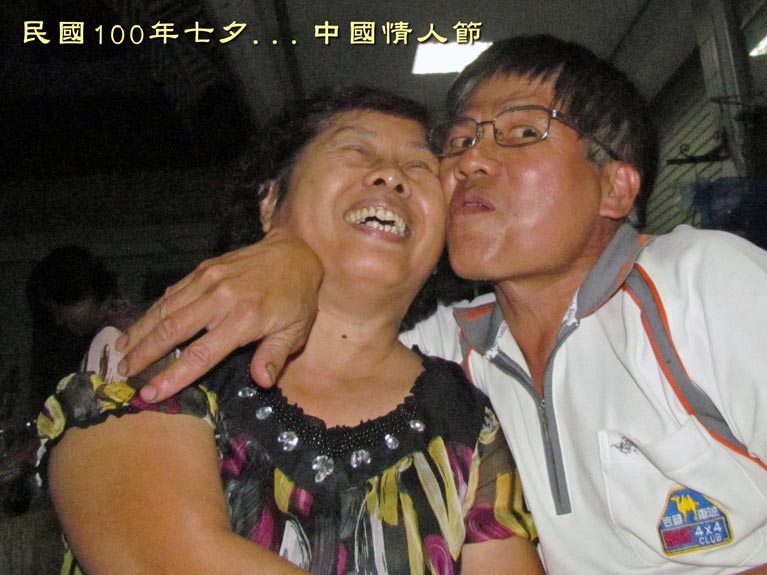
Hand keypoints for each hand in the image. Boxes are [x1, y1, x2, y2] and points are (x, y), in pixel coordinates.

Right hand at [116, 228, 322, 401]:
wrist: (295, 253)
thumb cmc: (296, 298)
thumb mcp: (296, 330)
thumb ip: (275, 356)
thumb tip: (262, 382)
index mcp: (245, 319)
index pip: (201, 354)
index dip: (173, 376)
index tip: (149, 393)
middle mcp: (221, 298)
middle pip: (173, 330)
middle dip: (144, 354)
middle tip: (122, 373)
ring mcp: (210, 280)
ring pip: (166, 309)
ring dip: (140, 331)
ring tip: (120, 351)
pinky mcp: (204, 269)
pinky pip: (173, 292)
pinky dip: (153, 310)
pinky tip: (139, 325)